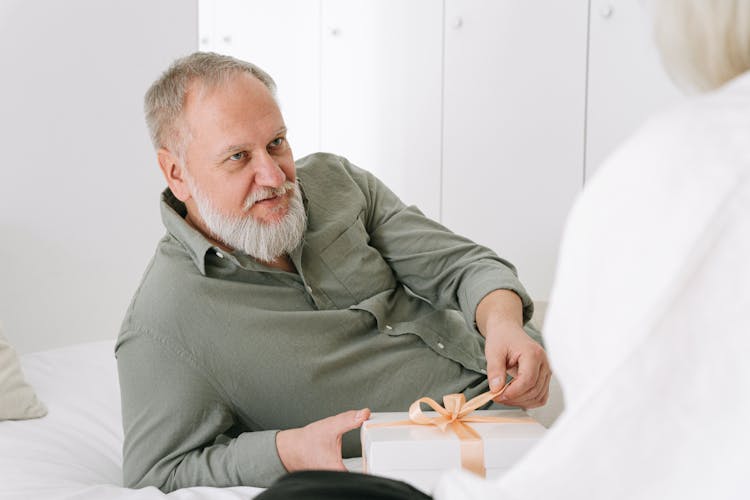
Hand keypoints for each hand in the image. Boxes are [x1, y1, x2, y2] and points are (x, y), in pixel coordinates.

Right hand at [276, 408, 370, 471]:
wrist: (290, 448)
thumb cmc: (307, 441)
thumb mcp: (330, 427)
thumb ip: (348, 420)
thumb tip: (365, 414)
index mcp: (336, 469)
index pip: (359, 479)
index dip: (370, 474)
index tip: (379, 466)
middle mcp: (335, 478)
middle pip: (357, 481)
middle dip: (367, 472)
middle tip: (378, 462)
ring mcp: (332, 480)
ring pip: (351, 480)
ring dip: (360, 473)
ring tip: (370, 464)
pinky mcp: (331, 478)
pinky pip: (345, 478)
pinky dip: (352, 473)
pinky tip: (359, 467)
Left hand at [476, 289, 550, 408]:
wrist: (507, 331)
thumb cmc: (502, 338)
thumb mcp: (493, 351)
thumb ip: (495, 370)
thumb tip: (496, 389)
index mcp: (533, 353)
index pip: (528, 380)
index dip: (513, 392)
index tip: (497, 395)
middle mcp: (544, 363)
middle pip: (534, 390)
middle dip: (514, 398)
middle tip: (496, 396)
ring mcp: (546, 371)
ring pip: (539, 396)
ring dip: (520, 402)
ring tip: (503, 396)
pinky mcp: (544, 377)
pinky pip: (540, 396)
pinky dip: (528, 401)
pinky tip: (514, 397)